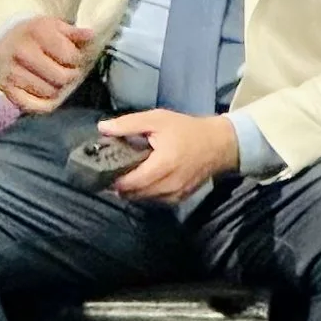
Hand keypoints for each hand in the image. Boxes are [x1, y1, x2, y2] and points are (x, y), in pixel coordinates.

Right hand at [0, 14, 92, 115]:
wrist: (1, 41)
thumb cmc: (33, 34)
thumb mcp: (54, 26)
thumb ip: (74, 33)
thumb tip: (91, 35)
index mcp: (37, 32)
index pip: (70, 56)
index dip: (78, 60)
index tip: (75, 59)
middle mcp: (22, 51)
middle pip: (61, 78)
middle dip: (69, 76)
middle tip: (67, 72)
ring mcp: (12, 72)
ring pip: (49, 93)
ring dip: (57, 90)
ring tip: (55, 80)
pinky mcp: (6, 89)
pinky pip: (34, 106)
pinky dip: (44, 104)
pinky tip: (46, 93)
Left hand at [97, 109, 237, 204]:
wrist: (218, 145)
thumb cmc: (186, 130)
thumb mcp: (157, 119)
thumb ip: (129, 124)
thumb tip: (102, 128)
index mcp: (162, 165)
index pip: (129, 182)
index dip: (112, 178)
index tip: (103, 168)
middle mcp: (168, 186)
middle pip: (132, 194)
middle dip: (119, 185)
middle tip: (111, 171)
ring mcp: (174, 196)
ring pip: (142, 199)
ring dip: (131, 190)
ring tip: (125, 174)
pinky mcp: (178, 200)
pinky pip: (153, 201)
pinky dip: (144, 193)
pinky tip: (142, 180)